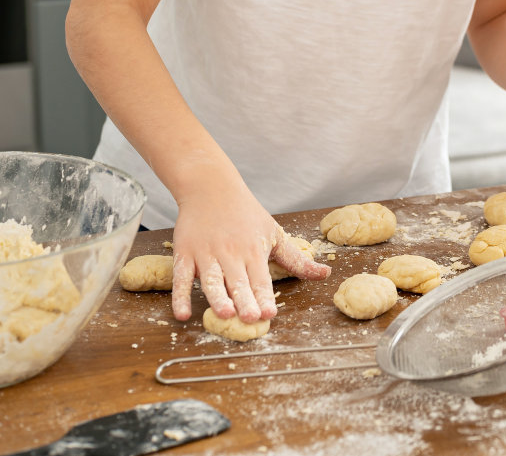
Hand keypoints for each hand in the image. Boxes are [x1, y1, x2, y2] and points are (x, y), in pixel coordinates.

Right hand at [170, 178, 329, 322]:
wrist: (211, 188)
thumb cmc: (246, 214)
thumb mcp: (274, 233)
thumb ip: (297, 259)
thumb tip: (326, 274)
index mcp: (254, 251)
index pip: (260, 280)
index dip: (264, 297)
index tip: (269, 314)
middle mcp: (231, 254)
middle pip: (237, 282)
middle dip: (244, 301)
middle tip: (249, 318)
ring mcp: (206, 254)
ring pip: (211, 280)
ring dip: (217, 298)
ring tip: (224, 314)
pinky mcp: (184, 254)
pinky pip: (181, 278)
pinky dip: (179, 297)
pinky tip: (182, 314)